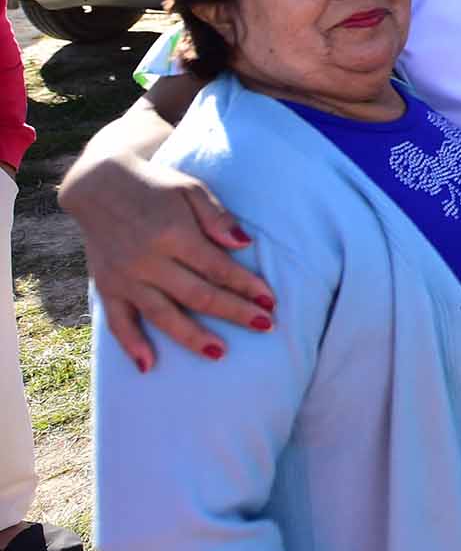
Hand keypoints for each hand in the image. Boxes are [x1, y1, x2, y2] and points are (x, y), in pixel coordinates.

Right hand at [62, 152, 272, 370]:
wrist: (99, 185)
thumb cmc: (155, 186)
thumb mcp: (191, 188)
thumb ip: (217, 217)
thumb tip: (244, 244)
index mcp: (172, 234)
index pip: (218, 268)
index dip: (246, 286)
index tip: (270, 301)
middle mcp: (148, 260)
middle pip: (198, 296)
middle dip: (234, 313)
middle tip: (266, 327)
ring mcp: (125, 277)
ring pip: (163, 315)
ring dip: (192, 338)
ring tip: (220, 354)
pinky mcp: (106, 288)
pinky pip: (118, 322)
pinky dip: (132, 345)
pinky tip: (149, 366)